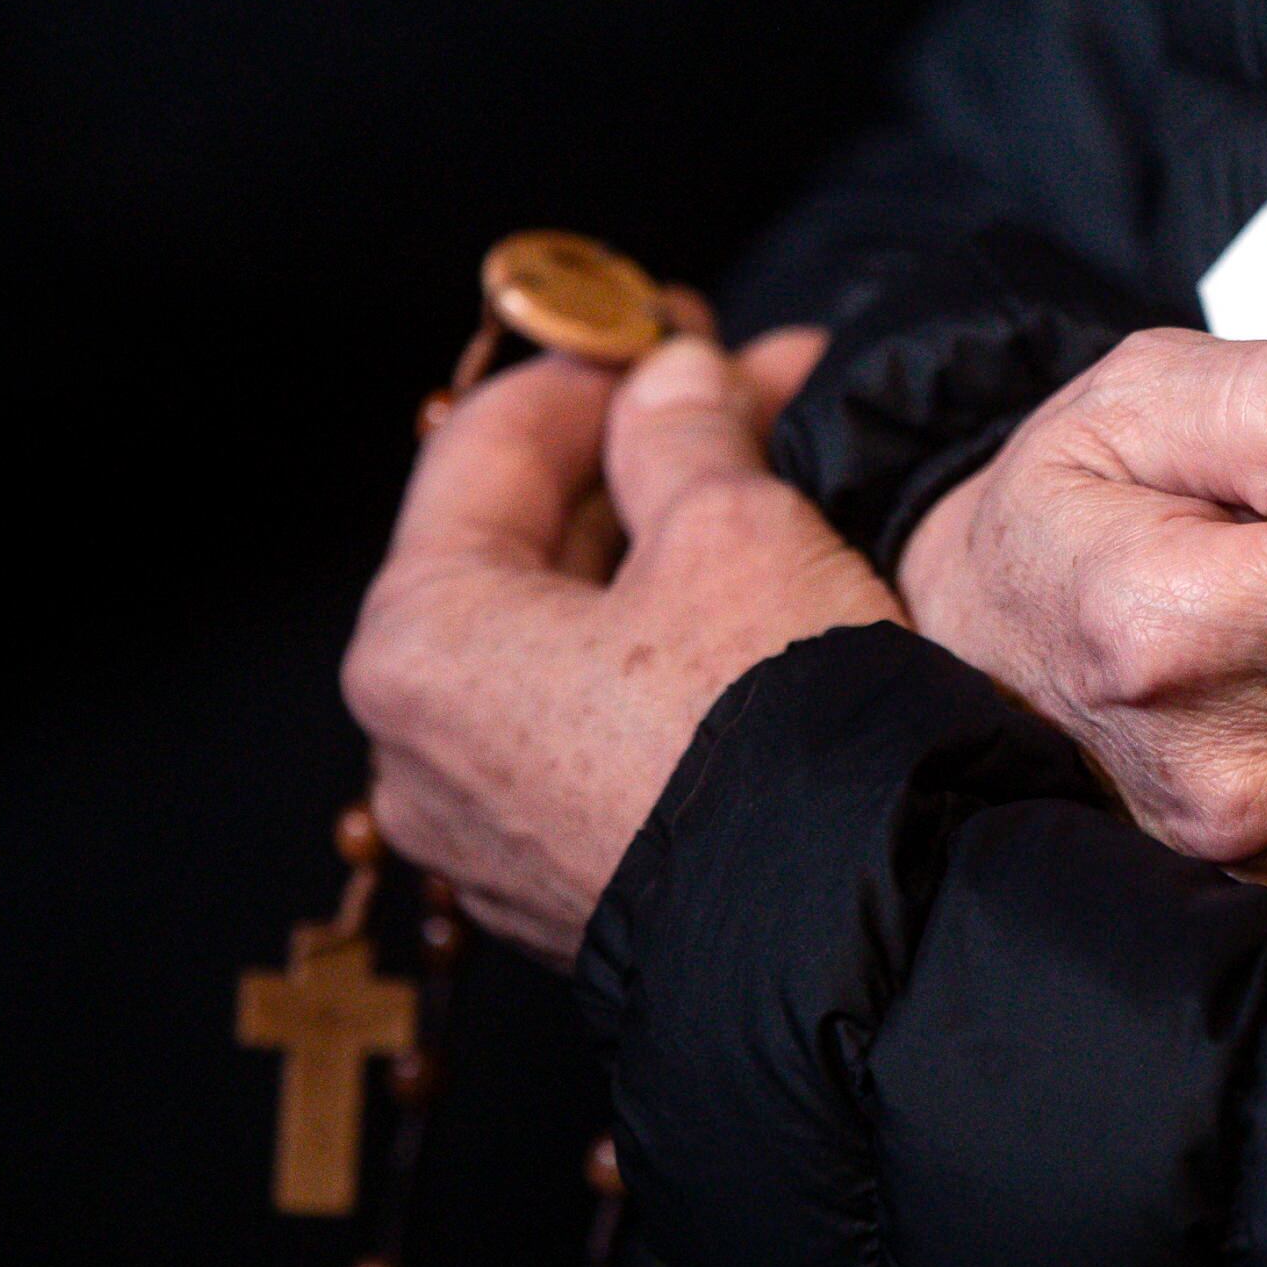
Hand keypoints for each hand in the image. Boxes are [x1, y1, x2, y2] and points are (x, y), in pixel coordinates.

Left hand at [342, 330, 896, 964]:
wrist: (851, 942)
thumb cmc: (767, 728)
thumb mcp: (736, 532)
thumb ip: (687, 431)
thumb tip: (676, 377)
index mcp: (415, 643)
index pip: (485, 444)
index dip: (593, 362)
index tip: (676, 324)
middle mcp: (419, 748)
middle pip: (523, 544)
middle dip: (644, 457)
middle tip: (747, 391)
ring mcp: (489, 832)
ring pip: (568, 639)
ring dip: (667, 548)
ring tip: (776, 482)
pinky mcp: (569, 882)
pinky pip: (597, 728)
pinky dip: (666, 652)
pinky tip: (760, 601)